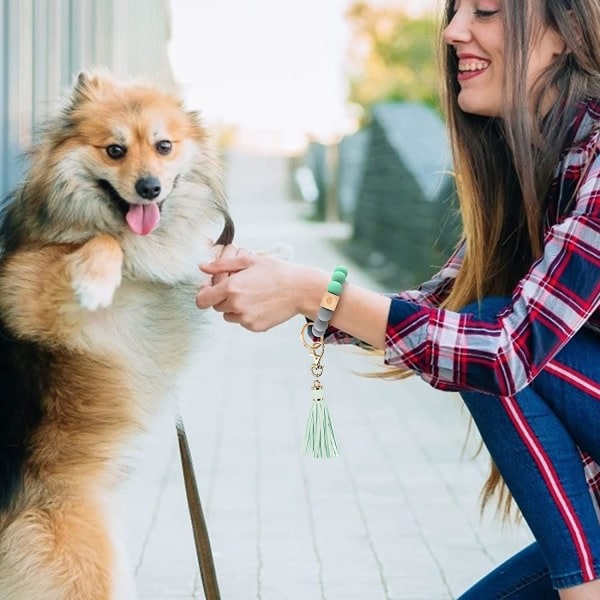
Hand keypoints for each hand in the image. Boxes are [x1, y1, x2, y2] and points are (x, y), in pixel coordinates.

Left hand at [196, 249, 327, 331]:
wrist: (300, 289)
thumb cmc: (277, 271)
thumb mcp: (249, 261)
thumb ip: (221, 265)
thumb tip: (202, 267)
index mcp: (231, 287)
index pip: (202, 299)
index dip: (204, 294)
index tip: (211, 289)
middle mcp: (235, 305)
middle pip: (216, 307)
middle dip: (223, 298)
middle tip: (240, 287)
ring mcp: (245, 319)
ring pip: (229, 316)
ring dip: (234, 307)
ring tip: (253, 295)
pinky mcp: (255, 327)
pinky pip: (243, 322)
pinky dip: (247, 315)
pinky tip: (261, 303)